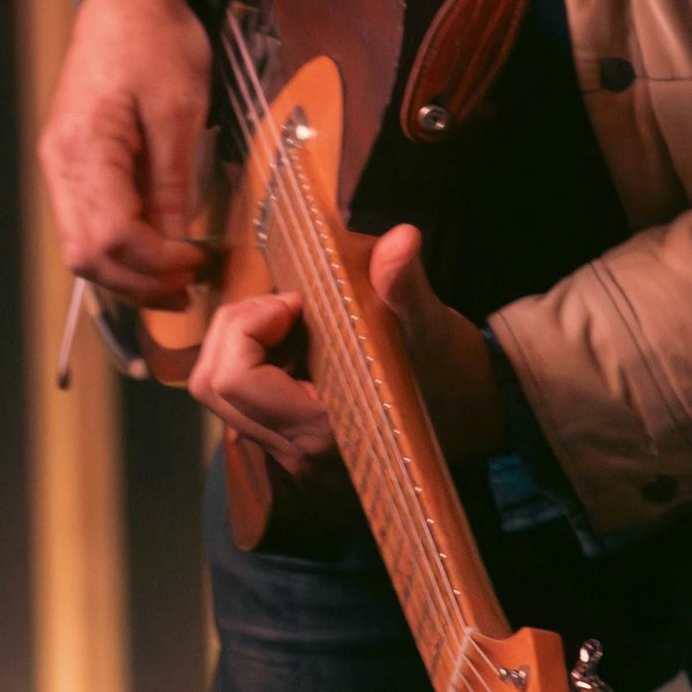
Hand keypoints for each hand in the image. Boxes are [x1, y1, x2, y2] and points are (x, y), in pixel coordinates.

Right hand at [39, 0, 212, 308]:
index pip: (112, 236)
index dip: (156, 263)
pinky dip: (117, 248)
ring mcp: (59, 164)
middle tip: (188, 289)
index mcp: (83, 149)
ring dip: (126, 273)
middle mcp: (59, 164)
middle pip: (86, 254)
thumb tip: (179, 244)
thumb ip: (173, 183)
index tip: (198, 263)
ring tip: (174, 280)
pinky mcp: (69, 161)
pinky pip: (84, 223)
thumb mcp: (179, 110)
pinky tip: (153, 251)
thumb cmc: (157, 41)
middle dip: (137, 283)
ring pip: (80, 246)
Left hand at [188, 223, 501, 471]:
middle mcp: (297, 452)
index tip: (296, 301)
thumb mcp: (433, 327)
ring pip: (220, 393)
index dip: (250, 326)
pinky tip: (298, 344)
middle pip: (212, 384)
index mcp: (323, 428)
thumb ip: (405, 287)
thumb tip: (402, 238)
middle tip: (286, 306)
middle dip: (236, 330)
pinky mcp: (290, 445)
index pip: (234, 378)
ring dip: (241, 344)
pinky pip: (242, 400)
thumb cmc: (454, 373)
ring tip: (292, 322)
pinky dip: (255, 361)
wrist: (479, 416)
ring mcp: (291, 453)